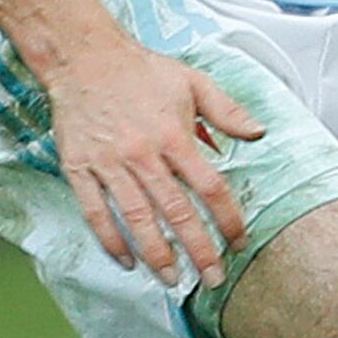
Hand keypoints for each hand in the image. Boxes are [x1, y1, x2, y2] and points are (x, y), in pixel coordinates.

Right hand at [28, 10, 265, 287]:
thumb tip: (259, 134)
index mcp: (174, 137)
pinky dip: (110, 240)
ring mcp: (109, 165)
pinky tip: (126, 261)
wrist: (84, 58)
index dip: (227, 219)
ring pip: (137, 219)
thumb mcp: (193, 81)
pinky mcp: (79, 168)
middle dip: (198, 250)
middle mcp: (143, 155)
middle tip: (212, 279)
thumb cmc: (141, 71)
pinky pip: (95, 212)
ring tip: (172, 279)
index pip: (210, 188)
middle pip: (176, 212)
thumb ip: (227, 111)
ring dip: (156, 253)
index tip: (240, 241)